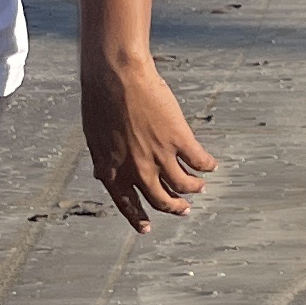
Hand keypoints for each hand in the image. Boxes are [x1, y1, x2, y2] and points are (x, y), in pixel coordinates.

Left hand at [82, 52, 216, 232]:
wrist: (116, 76)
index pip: (127, 204)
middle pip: (161, 200)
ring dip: (194, 188)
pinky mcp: (178, 139)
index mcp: (112, 171)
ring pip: (183, 184)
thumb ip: (104, 160)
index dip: (138, 218)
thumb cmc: (99, 101)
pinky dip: (207, 165)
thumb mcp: (94, 138)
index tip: (146, 228)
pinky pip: (198, 160)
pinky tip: (211, 165)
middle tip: (183, 209)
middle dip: (174, 208)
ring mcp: (159, 156)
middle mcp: (137, 170)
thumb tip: (102, 175)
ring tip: (200, 187)